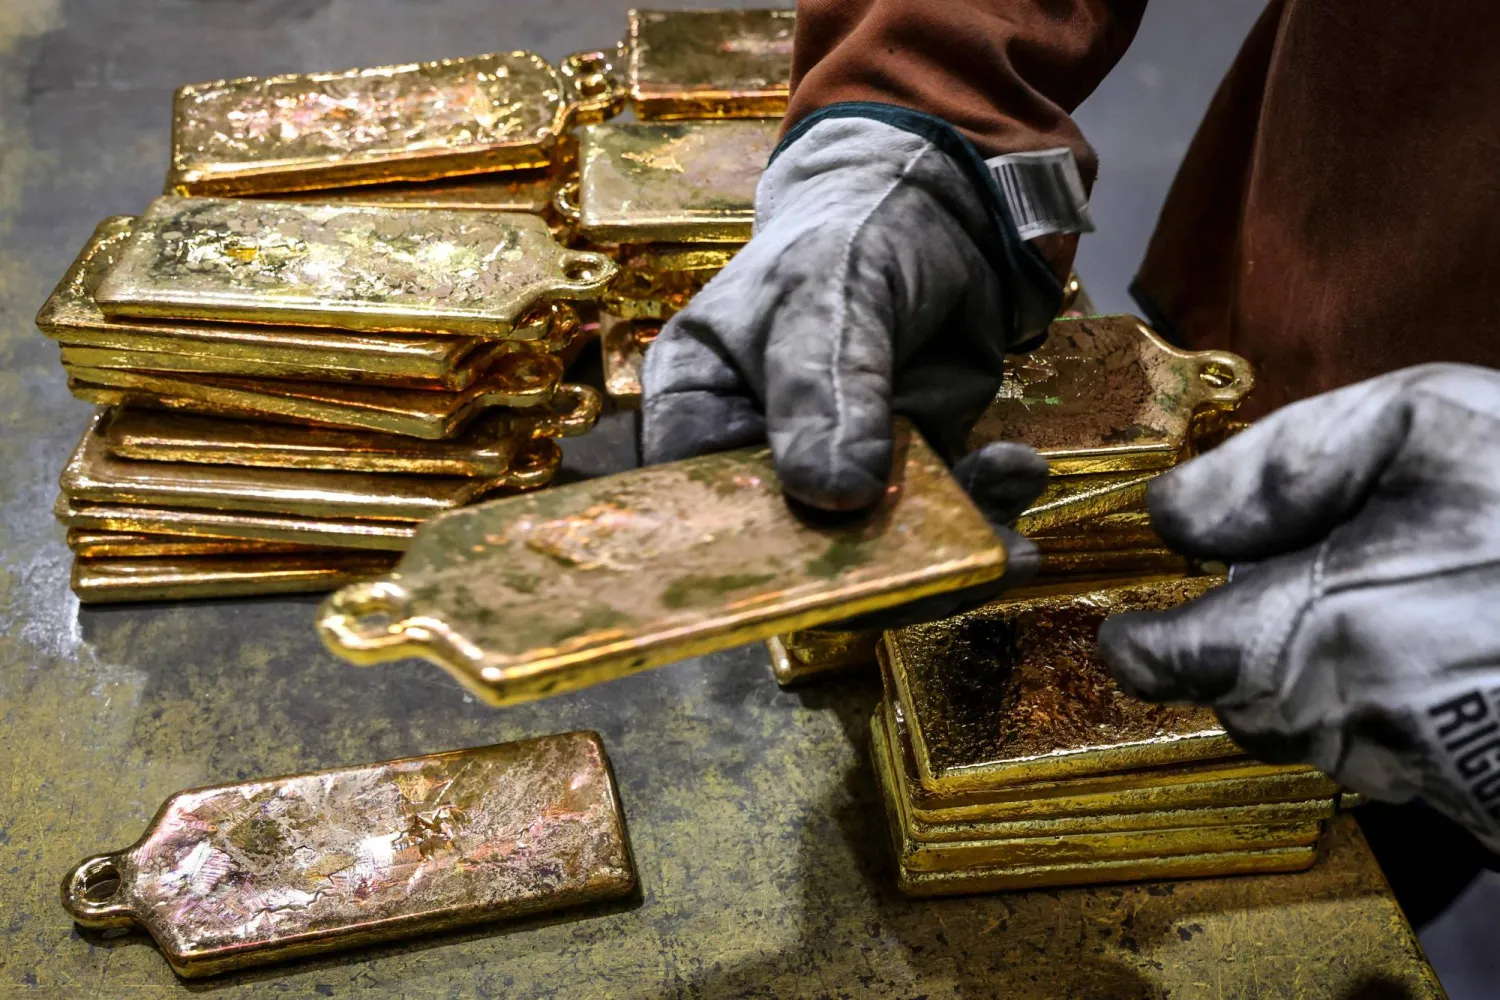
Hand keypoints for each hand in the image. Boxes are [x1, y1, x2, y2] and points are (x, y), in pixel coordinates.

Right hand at [641, 108, 1062, 615]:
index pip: (697, 502)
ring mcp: (840, 466)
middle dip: (868, 574)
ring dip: (945, 552)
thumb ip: (826, 387)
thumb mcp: (829, 292)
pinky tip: (1020, 475)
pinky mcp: (911, 468)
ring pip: (878, 544)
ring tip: (1005, 546)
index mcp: (702, 404)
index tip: (807, 583)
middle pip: (792, 546)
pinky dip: (987, 510)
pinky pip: (943, 516)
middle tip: (933, 582)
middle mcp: (762, 452)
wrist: (946, 207)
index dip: (739, 557)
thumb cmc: (854, 229)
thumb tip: (832, 496)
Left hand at [1098, 364, 1499, 849]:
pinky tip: (1444, 651)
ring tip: (1383, 610)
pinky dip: (1389, 712)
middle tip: (1291, 589)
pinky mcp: (1481, 798)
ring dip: (1316, 682)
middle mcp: (1355, 720)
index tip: (1131, 629)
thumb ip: (1276, 467)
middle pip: (1242, 704)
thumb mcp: (1418, 426)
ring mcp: (1423, 770)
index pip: (1168, 665)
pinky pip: (1393, 762)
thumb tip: (1171, 517)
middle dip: (1239, 652)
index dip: (1139, 645)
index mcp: (1315, 631)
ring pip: (1317, 736)